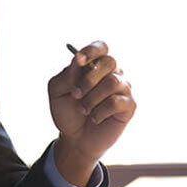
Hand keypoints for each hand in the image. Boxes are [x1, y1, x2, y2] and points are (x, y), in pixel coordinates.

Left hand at [47, 41, 136, 186]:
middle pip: (110, 62)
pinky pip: (116, 102)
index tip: (79, 61)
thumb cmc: (67, 113)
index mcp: (94, 66)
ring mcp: (122, 89)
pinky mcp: (128, 106)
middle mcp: (111, 74)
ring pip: (112, 82)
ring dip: (92, 98)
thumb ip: (66, 75)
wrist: (75, 139)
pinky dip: (100, 112)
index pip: (101, 47)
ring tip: (83, 110)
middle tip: (75, 94)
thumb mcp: (57, 92)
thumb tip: (78, 60)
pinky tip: (94, 118)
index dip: (91, 51)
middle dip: (89, 79)